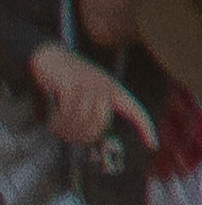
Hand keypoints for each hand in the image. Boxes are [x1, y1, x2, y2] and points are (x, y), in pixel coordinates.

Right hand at [33, 42, 153, 149]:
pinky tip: (52, 122)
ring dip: (66, 128)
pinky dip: (58, 121)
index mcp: (115, 90)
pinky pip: (68, 112)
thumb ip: (91, 115)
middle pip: (102, 123)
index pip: (136, 111)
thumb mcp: (84, 97)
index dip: (145, 128)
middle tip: (68, 137)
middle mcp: (107, 87)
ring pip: (83, 119)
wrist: (51, 57)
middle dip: (84, 135)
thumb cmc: (66, 82)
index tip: (152, 146)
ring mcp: (91, 84)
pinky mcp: (72, 84)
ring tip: (55, 127)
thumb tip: (89, 139)